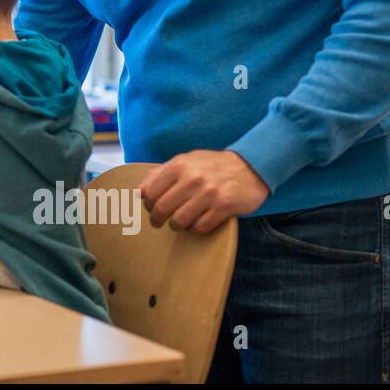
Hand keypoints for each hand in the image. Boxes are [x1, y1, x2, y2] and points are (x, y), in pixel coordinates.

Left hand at [140, 149, 269, 233]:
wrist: (251, 166)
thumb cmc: (212, 166)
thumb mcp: (185, 161)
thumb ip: (160, 173)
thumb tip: (138, 192)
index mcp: (179, 165)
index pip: (149, 191)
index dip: (147, 204)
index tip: (150, 208)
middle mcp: (192, 178)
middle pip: (162, 209)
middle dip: (157, 219)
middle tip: (159, 222)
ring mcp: (209, 193)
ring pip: (179, 220)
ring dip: (176, 226)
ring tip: (179, 223)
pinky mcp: (224, 207)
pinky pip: (200, 227)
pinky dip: (195, 229)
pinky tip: (197, 223)